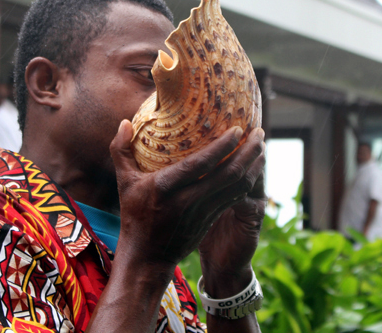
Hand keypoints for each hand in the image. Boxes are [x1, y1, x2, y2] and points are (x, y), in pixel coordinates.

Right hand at [109, 120, 264, 268]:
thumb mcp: (124, 183)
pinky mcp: (211, 219)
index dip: (222, 146)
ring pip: (237, 186)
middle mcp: (188, 200)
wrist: (147, 257)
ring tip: (261, 146)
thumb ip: (120, 151)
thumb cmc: (134, 216)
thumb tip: (124, 122)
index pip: (201, 164)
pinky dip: (248, 180)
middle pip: (228, 173)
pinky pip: (235, 197)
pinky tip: (253, 167)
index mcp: (166, 188)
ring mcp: (203, 212)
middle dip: (249, 151)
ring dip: (253, 165)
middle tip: (260, 132)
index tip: (238, 128)